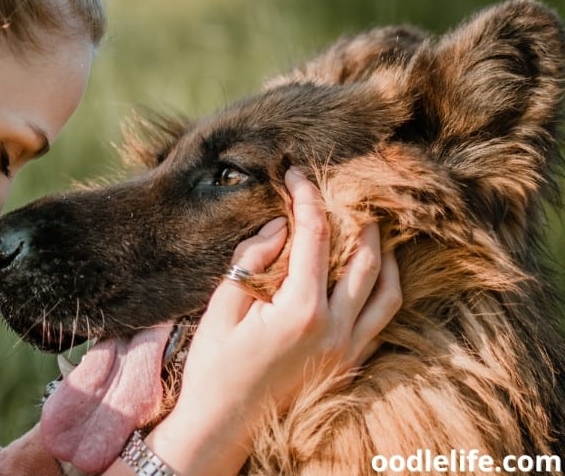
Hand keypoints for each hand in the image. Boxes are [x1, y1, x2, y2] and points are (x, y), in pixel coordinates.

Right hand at [137, 167, 401, 475]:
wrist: (223, 428)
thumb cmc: (214, 368)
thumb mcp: (222, 308)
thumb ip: (253, 260)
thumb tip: (279, 226)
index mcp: (301, 310)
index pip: (316, 236)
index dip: (307, 197)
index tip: (297, 174)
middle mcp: (335, 328)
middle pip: (365, 257)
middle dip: (356, 217)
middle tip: (342, 192)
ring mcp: (348, 349)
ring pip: (387, 289)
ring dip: (381, 253)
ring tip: (367, 228)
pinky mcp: (350, 364)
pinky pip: (383, 318)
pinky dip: (383, 287)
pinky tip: (369, 273)